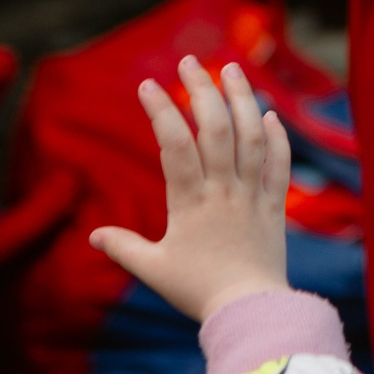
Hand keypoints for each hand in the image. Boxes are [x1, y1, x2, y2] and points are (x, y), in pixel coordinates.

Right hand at [88, 56, 291, 321]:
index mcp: (190, 203)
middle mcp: (224, 191)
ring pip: (251, 138)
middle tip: (190, 62)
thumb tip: (94, 235)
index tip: (148, 85)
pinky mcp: (276, 206)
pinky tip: (268, 115)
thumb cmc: (197, 292)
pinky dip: (276, 138)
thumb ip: (124, 248)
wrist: (249, 311)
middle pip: (216, 130)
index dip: (161, 112)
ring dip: (243, 99)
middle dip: (202, 91)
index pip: (174, 146)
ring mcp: (253, 196)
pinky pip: (280, 165)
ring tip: (232, 69)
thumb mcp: (154, 270)